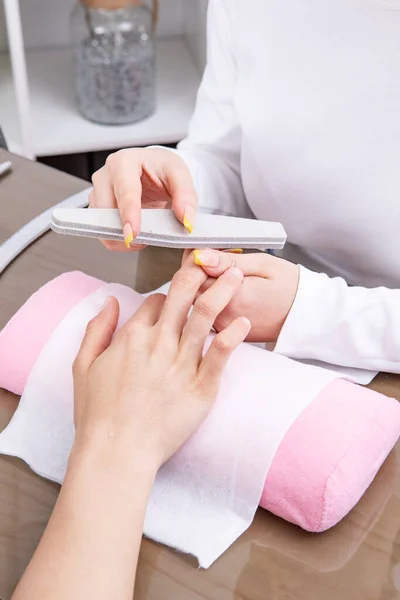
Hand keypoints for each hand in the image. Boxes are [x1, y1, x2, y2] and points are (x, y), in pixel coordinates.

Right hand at [72, 260, 249, 469]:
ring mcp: (182, 365)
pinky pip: (220, 356)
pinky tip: (243, 322)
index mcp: (132, 337)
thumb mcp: (83, 367)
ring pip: (206, 317)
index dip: (167, 297)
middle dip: (197, 274)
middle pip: (183, 297)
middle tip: (213, 262)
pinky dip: (233, 337)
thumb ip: (97, 330)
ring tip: (237, 276)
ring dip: (223, 292)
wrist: (117, 452)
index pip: (157, 301)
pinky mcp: (201, 388)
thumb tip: (111, 302)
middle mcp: (159, 344)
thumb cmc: (98, 415)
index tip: (175, 302)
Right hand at [89, 147, 196, 250]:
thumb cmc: (162, 169)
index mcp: (125, 161)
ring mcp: (99, 191)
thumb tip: (186, 219)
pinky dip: (116, 239)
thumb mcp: (180, 176)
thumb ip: (186, 197)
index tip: (133, 234)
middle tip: (145, 239)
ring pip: (100, 222)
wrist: (154, 171)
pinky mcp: (98, 207)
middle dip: (123, 228)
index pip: (125, 191)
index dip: (129, 215)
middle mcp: (106, 174)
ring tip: (142, 236)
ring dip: (119, 236)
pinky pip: (101, 230)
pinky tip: (133, 236)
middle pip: (106, 209)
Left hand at [183, 250, 299, 343]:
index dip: (194, 258)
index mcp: (233, 298)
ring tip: (217, 269)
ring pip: (195, 302)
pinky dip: (207, 297)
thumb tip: (200, 256)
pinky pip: (205, 312)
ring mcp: (222, 328)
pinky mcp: (224, 333)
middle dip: (193, 270)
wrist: (305, 317)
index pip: (195, 275)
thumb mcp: (263, 264)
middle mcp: (223, 317)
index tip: (201, 247)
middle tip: (208, 255)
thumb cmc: (289, 287)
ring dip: (200, 284)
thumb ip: (228, 262)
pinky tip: (220, 286)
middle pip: (190, 291)